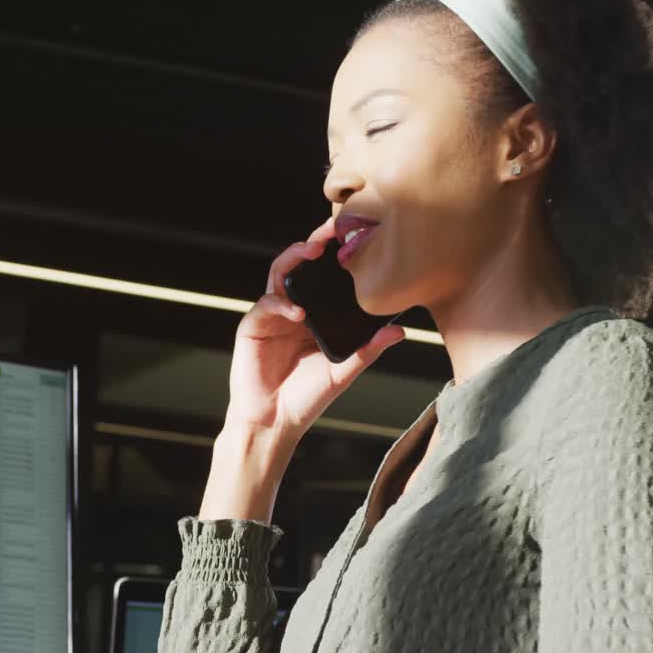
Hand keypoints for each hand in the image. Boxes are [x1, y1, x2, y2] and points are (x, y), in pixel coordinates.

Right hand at [226, 216, 404, 444]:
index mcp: (314, 314)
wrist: (275, 422)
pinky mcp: (253, 326)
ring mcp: (271, 315)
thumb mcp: (344, 372)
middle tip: (332, 231)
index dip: (335, 254)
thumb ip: (367, 350)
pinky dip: (282, 303)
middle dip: (313, 243)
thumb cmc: (307, 398)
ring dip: (293, 258)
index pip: (324, 275)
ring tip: (311, 251)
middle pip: (300, 264)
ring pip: (279, 274)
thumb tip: (399, 330)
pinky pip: (266, 305)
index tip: (353, 236)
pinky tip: (298, 312)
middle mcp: (292, 308)